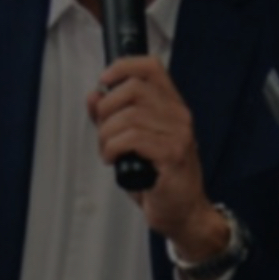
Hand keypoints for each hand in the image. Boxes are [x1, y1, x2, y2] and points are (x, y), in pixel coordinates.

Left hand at [88, 57, 227, 261]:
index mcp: (172, 107)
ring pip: (128, 115)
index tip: (104, 81)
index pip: (151, 67)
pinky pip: (132, 138)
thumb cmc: (160, 179)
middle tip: (104, 130)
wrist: (184, 212)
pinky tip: (114, 159)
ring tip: (108, 150)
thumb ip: (112, 117)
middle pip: (133, 88)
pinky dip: (112, 148)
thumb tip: (94, 95)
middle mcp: (179, 116)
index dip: (122, 66)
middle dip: (106, 109)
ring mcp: (179, 134)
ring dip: (107, 134)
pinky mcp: (172, 154)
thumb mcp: (132, 143)